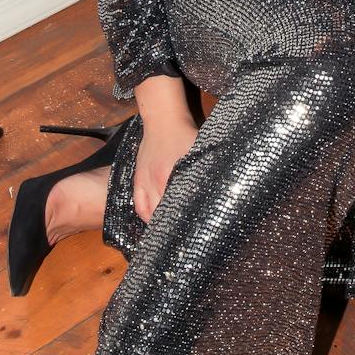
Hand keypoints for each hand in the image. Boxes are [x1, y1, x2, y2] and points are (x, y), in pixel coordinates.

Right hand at [132, 108, 197, 224]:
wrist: (163, 120)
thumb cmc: (185, 134)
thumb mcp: (198, 152)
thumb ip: (204, 172)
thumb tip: (217, 189)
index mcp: (169, 176)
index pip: (176, 207)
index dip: (183, 220)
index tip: (194, 229)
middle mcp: (154, 183)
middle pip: (162, 213)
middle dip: (172, 225)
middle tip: (184, 234)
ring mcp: (143, 182)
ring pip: (148, 212)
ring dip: (157, 224)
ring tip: (168, 233)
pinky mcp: (137, 179)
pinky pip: (138, 204)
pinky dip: (145, 215)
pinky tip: (153, 223)